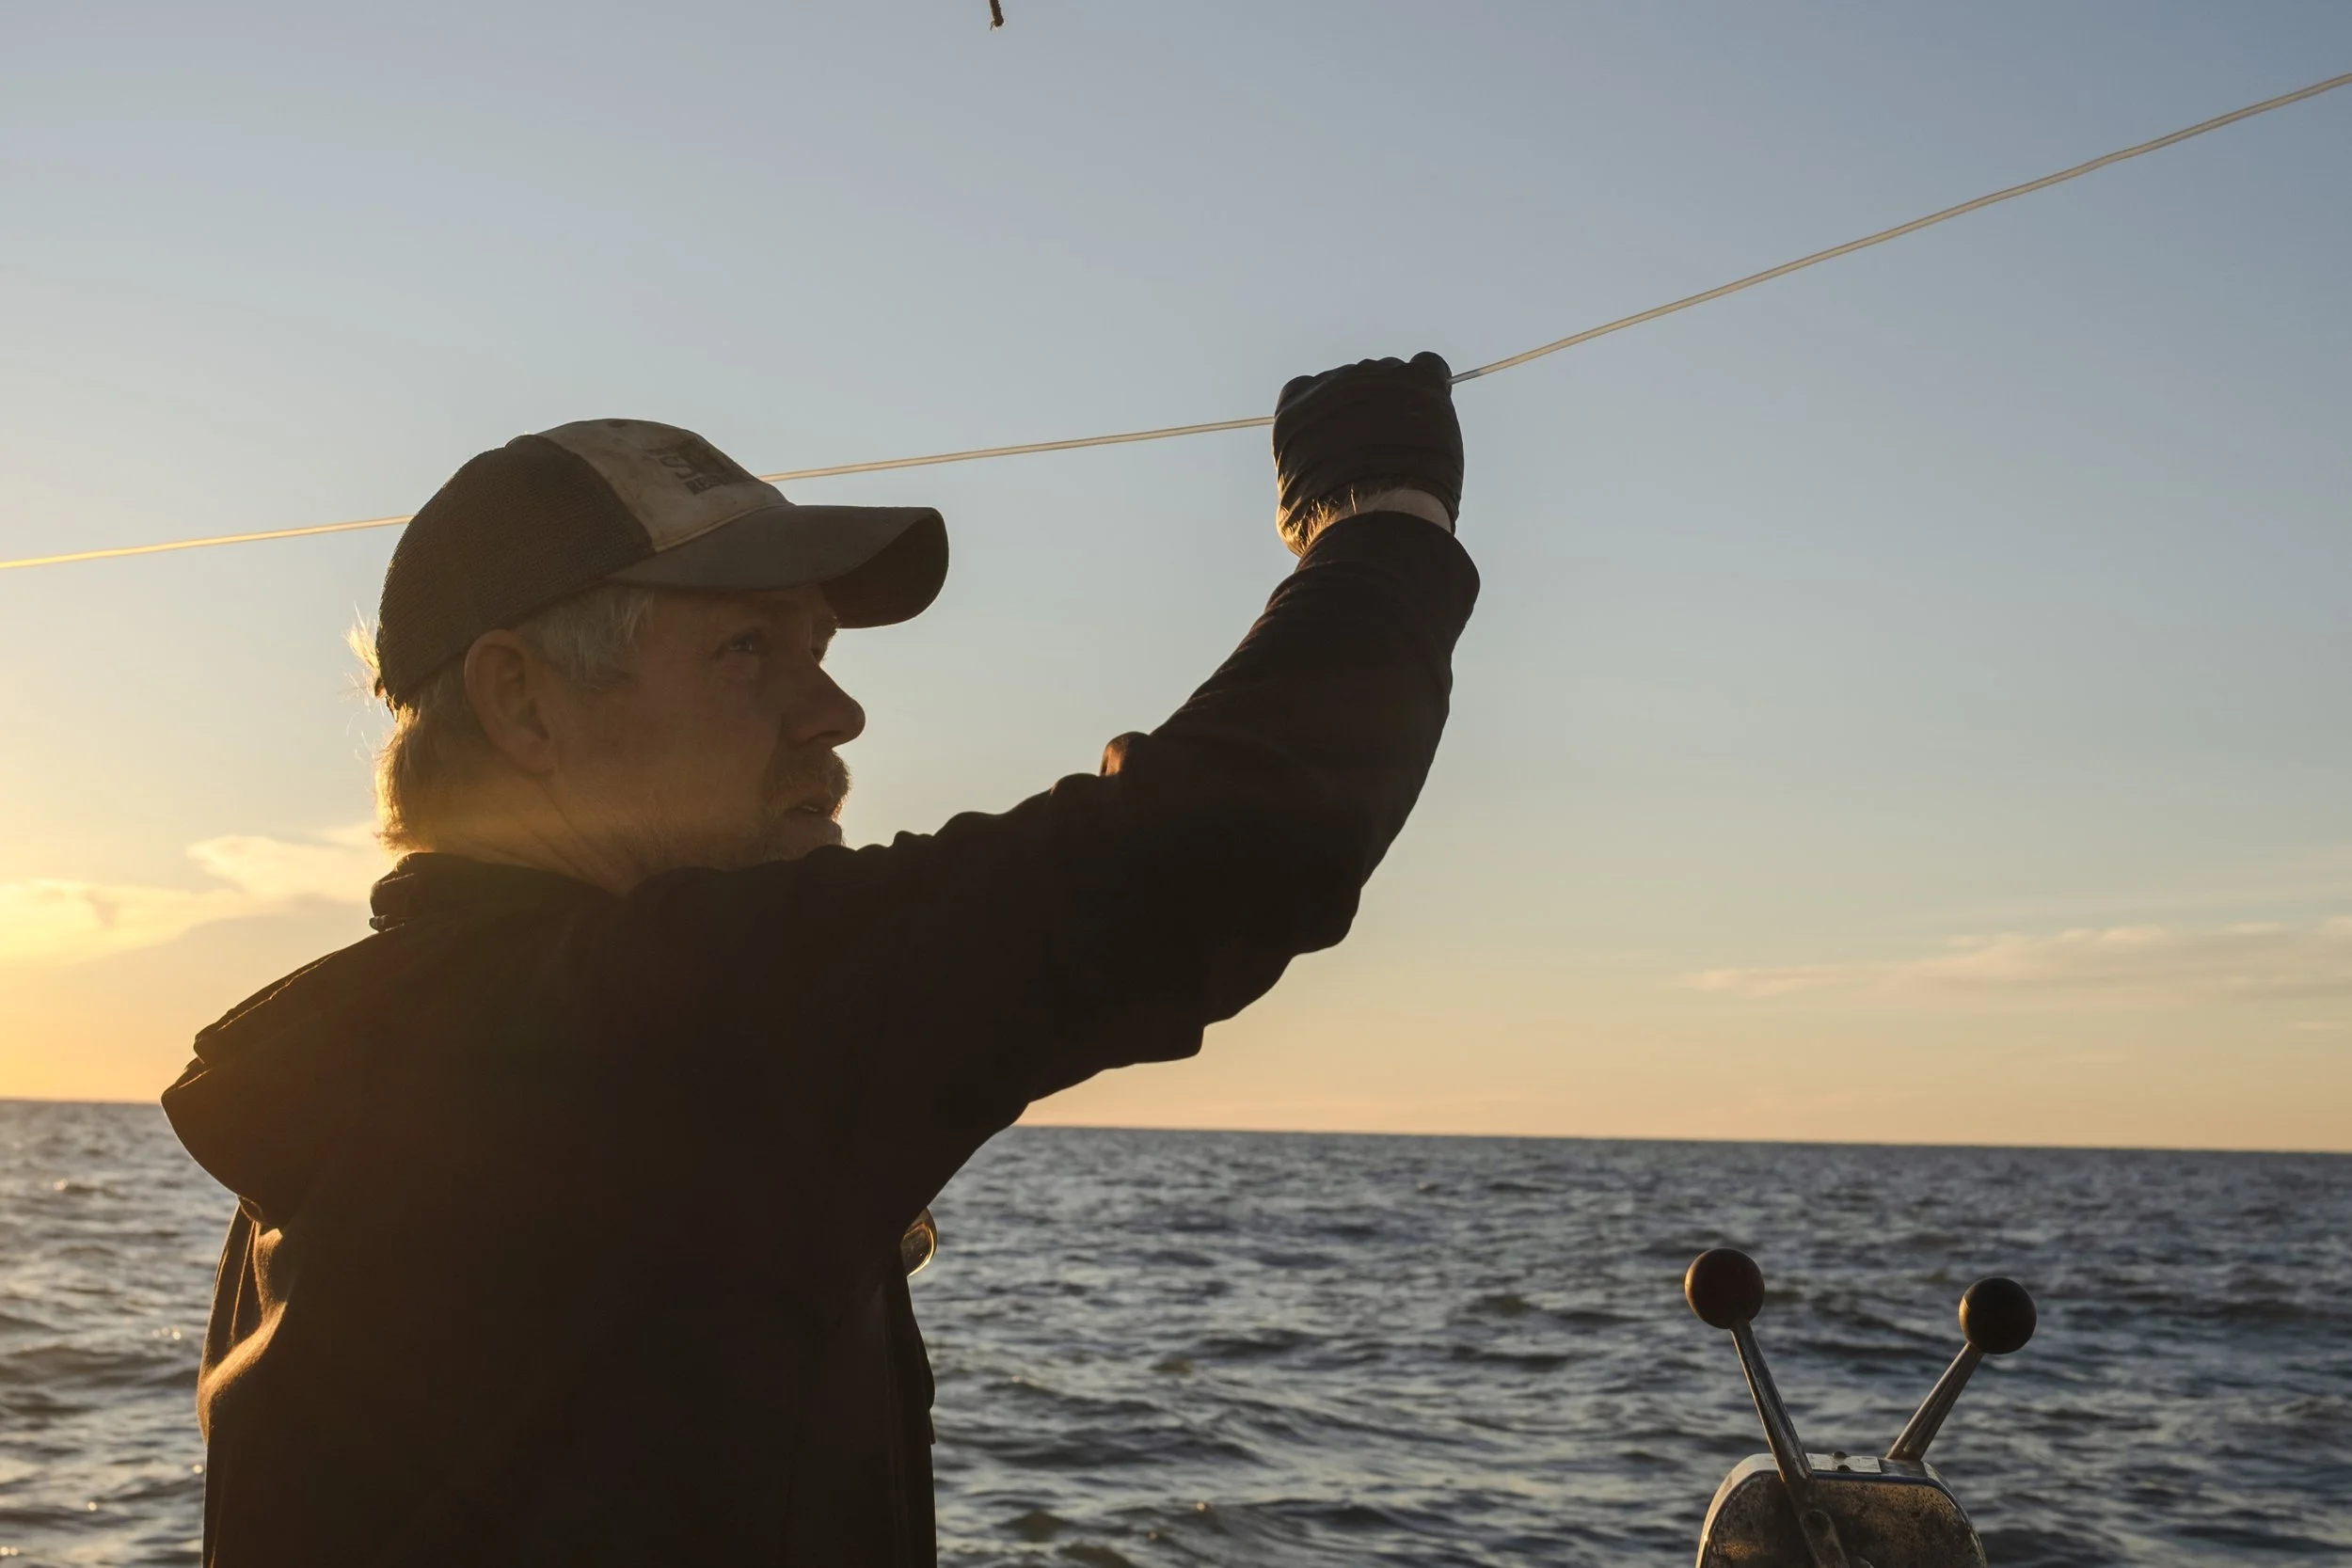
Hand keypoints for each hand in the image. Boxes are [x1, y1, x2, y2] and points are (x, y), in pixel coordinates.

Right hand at [1271, 352, 1462, 554]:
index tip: (1341, 438)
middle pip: (1352, 383)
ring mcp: (1375, 377)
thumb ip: (1299, 482)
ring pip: (1390, 376)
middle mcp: (1331, 384)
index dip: (1327, 414)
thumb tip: (1306, 492)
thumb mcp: (1292, 508)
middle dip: (1366, 410)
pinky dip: (1431, 385)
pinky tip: (1433, 416)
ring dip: (1400, 401)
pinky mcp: (1417, 380)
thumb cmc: (1332, 524)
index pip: (1306, 393)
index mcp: (1295, 411)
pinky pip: (1428, 366)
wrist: (1376, 517)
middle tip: (1382, 449)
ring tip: (1411, 444)